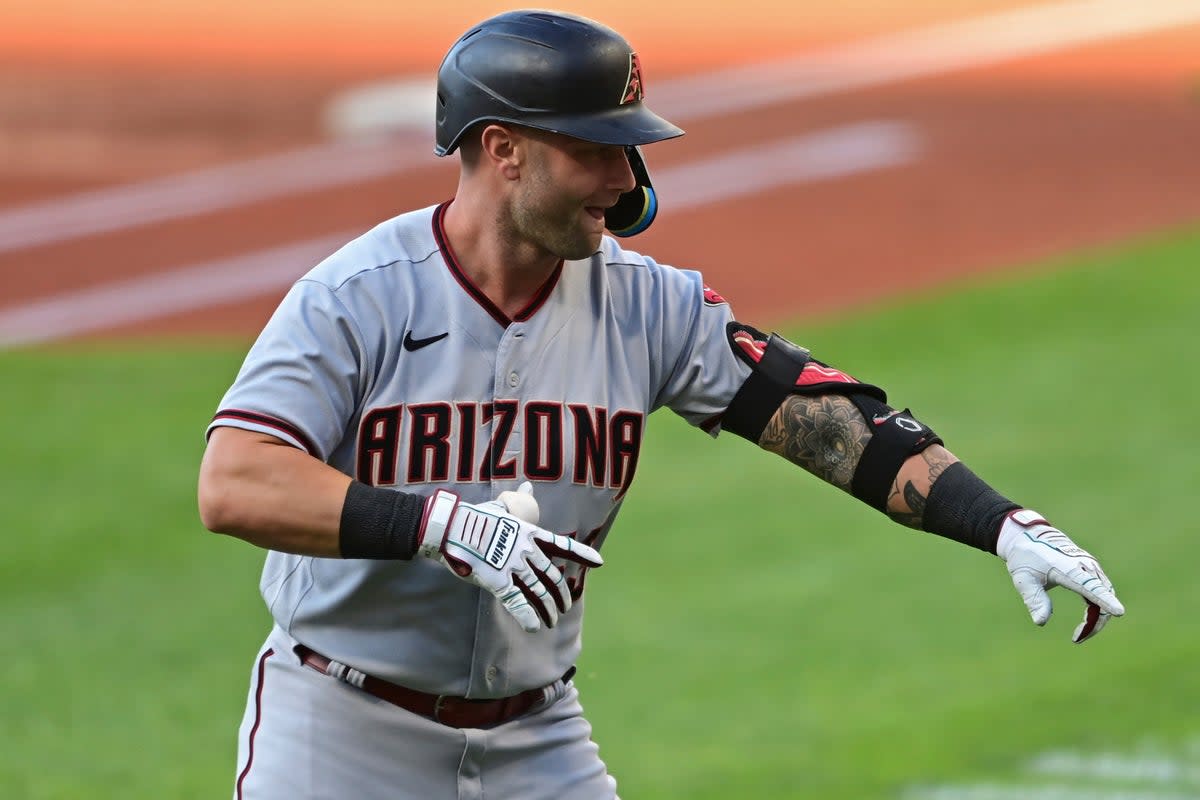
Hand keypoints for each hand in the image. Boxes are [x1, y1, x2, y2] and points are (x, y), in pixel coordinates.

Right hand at [417, 482, 602, 631]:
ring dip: (548, 608)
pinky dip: (527, 616)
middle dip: (561, 594)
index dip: (581, 554)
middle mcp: (526, 550)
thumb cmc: (475, 516)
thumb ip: (518, 502)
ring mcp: (512, 566)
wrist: (451, 527)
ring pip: (538, 591)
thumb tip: (528, 487)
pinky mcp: (496, 580)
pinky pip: (517, 602)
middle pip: (552, 576)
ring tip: (552, 620)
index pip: (561, 544)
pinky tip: (534, 626)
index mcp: (529, 533)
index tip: (599, 562)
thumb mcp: (501, 507)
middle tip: (565, 606)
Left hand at [996, 509, 1124, 642]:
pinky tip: (1085, 623)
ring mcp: (1091, 566)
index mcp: (1067, 568)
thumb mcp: (1023, 580)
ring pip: (1105, 595)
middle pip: (1102, 596)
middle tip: (1077, 639)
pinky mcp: (1092, 570)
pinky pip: (1102, 592)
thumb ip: (1034, 599)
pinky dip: (1097, 609)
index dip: (1104, 600)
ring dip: (1097, 618)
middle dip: (1095, 622)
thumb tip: (1041, 622)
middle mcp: (1085, 565)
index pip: (1089, 586)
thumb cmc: (1026, 559)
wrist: (1030, 537)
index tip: (1119, 612)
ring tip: (1078, 635)